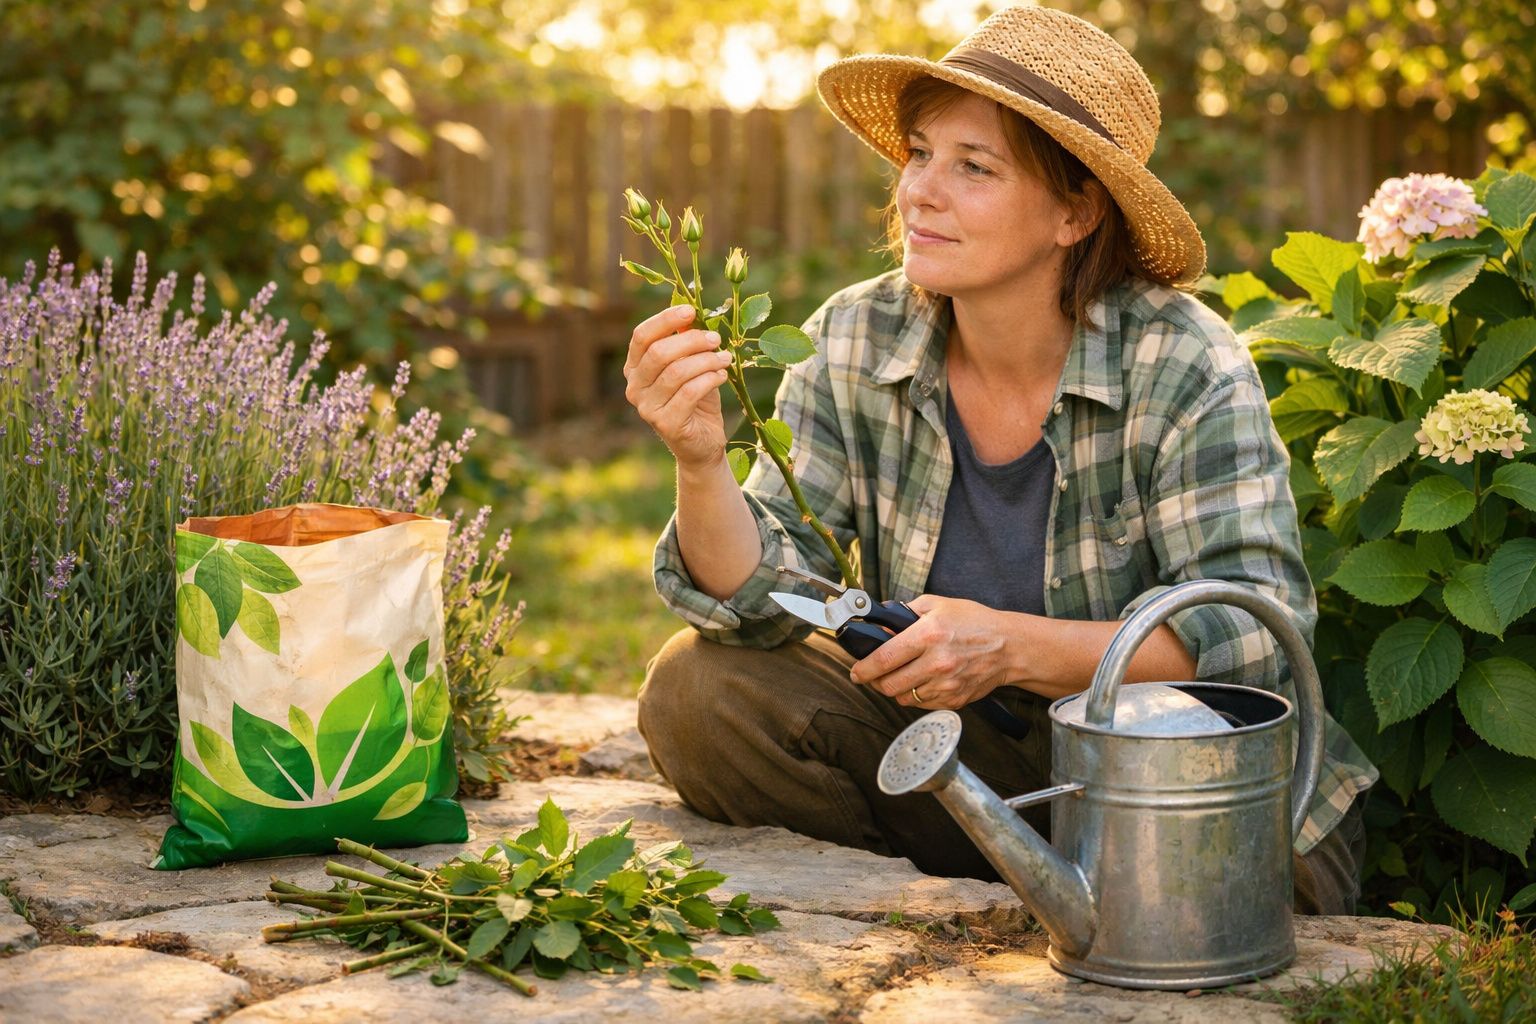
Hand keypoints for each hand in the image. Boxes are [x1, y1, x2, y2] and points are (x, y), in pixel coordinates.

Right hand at [623, 304, 734, 469]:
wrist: (702, 443)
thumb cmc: (696, 399)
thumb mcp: (692, 365)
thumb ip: (687, 342)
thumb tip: (693, 314)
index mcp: (635, 368)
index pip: (642, 336)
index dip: (665, 320)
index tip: (690, 310)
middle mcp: (635, 387)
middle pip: (659, 352)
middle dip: (691, 341)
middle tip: (716, 339)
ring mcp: (647, 407)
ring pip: (676, 372)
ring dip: (706, 360)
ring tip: (725, 358)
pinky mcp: (666, 424)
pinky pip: (689, 393)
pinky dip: (710, 379)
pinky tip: (722, 376)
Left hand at [847, 595, 1012, 709]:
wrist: (1009, 647)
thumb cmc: (974, 622)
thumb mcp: (937, 605)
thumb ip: (904, 614)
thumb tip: (880, 626)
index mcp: (928, 635)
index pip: (883, 659)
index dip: (863, 670)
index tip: (855, 672)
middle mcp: (936, 662)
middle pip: (888, 685)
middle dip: (875, 681)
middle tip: (874, 674)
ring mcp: (946, 684)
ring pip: (903, 697)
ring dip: (895, 688)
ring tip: (901, 674)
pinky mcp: (954, 699)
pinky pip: (922, 703)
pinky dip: (915, 695)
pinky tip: (921, 680)